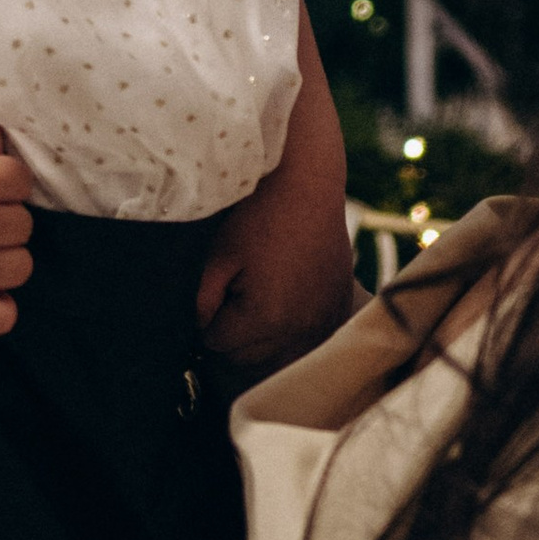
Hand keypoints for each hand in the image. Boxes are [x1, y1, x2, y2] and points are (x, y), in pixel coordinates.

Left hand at [196, 41, 358, 372]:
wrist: (308, 183)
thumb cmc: (257, 215)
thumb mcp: (216, 256)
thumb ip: (201, 302)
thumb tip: (200, 330)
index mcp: (265, 317)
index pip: (217, 343)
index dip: (207, 317)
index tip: (214, 286)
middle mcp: (300, 328)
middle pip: (247, 356)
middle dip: (232, 329)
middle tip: (233, 286)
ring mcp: (323, 320)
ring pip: (276, 351)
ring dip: (261, 333)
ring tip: (257, 290)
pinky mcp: (337, 307)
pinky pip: (305, 335)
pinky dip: (289, 325)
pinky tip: (284, 293)